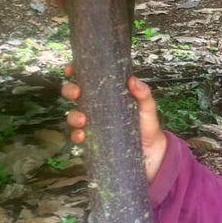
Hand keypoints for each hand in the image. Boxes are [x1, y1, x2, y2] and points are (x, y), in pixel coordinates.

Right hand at [62, 67, 167, 183]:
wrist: (152, 153)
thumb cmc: (148, 126)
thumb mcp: (147, 108)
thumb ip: (143, 94)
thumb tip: (133, 80)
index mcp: (107, 95)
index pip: (86, 80)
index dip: (75, 72)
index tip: (71, 69)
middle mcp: (95, 107)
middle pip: (74, 95)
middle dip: (70, 91)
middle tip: (76, 93)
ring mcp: (92, 124)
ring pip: (73, 116)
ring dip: (74, 116)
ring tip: (83, 119)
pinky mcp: (93, 140)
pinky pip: (78, 137)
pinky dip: (77, 135)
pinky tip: (82, 135)